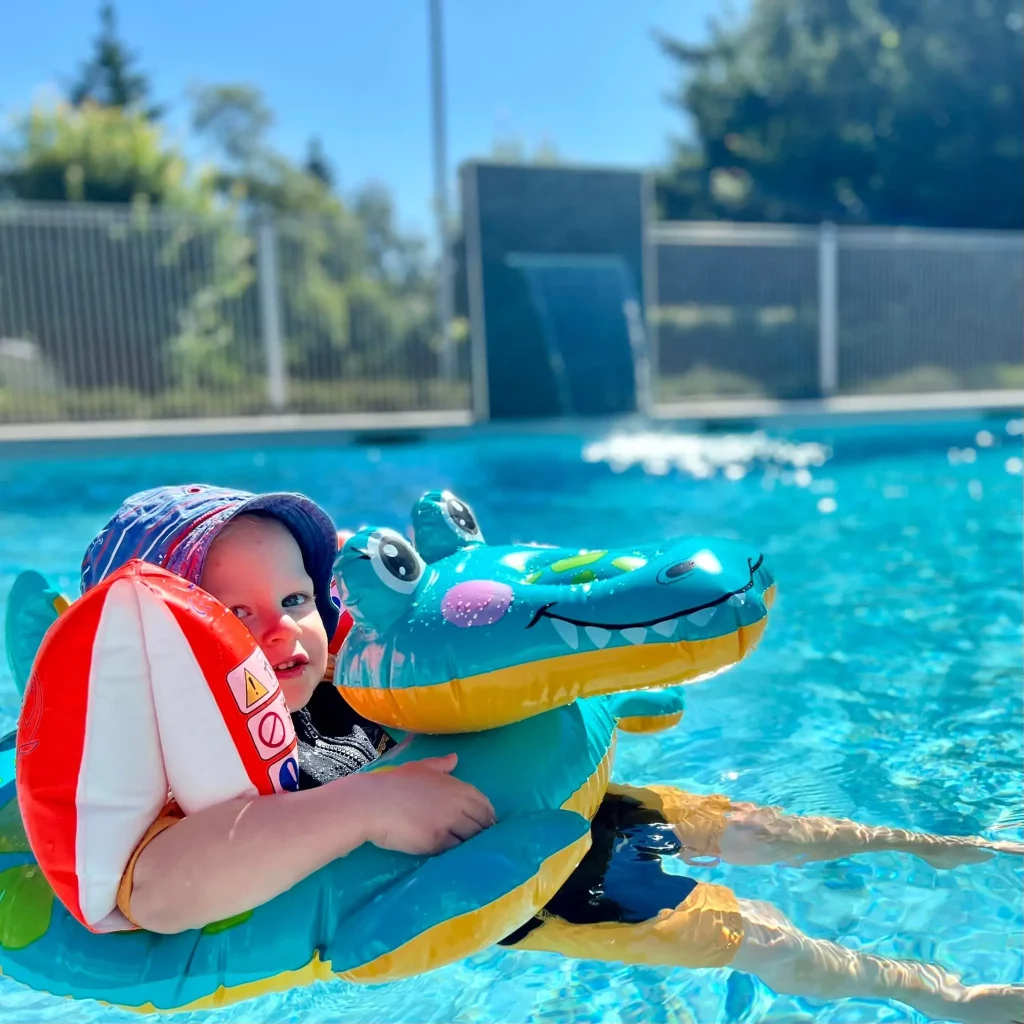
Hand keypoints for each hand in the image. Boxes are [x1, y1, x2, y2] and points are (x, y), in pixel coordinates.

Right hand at [353, 754, 495, 855]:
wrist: (371, 803)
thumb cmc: (393, 784)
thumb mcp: (419, 767)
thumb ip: (440, 764)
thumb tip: (455, 758)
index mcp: (456, 787)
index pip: (485, 805)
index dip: (487, 817)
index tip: (485, 826)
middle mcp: (456, 804)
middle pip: (482, 824)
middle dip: (482, 834)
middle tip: (479, 843)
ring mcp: (447, 823)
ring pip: (470, 839)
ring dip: (471, 846)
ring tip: (469, 852)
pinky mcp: (436, 842)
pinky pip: (453, 851)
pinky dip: (456, 854)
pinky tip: (455, 858)